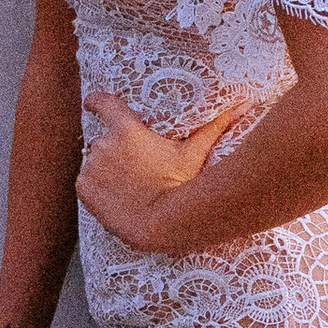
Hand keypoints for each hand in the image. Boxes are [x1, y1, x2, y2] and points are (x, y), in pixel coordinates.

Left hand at [76, 91, 242, 251]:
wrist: (158, 225)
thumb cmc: (180, 187)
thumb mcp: (194, 155)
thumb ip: (213, 127)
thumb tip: (244, 105)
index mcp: (127, 130)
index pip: (103, 103)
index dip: (96, 101)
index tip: (91, 103)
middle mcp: (104, 144)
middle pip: (104, 140)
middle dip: (115, 151)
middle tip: (136, 169)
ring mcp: (92, 166)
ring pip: (95, 162)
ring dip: (107, 170)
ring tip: (129, 187)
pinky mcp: (83, 187)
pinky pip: (86, 182)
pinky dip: (96, 188)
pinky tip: (116, 198)